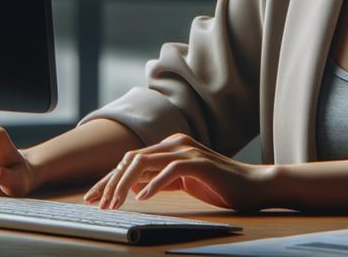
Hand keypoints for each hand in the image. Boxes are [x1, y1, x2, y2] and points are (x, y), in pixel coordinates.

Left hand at [82, 133, 273, 211]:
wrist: (253, 186)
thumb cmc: (218, 186)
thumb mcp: (181, 182)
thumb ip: (158, 180)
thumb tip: (131, 187)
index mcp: (169, 146)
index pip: (131, 160)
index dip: (110, 179)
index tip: (95, 196)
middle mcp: (175, 143)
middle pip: (132, 159)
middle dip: (111, 182)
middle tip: (99, 203)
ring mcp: (187, 151)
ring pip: (145, 163)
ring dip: (126, 184)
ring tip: (115, 203)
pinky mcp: (199, 163)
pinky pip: (170, 170)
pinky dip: (155, 184)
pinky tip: (143, 197)